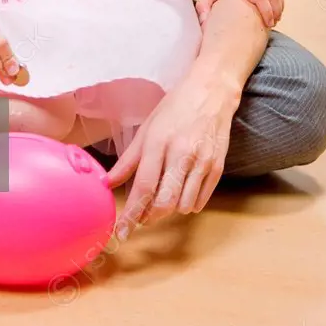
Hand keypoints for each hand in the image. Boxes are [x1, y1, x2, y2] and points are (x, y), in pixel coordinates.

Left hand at [106, 73, 239, 236]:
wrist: (211, 93)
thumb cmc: (175, 109)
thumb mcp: (146, 129)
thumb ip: (128, 160)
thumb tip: (107, 182)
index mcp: (158, 142)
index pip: (143, 187)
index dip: (131, 214)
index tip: (122, 232)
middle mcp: (181, 154)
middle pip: (164, 203)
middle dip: (150, 217)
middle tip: (141, 217)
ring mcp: (202, 162)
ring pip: (183, 206)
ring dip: (169, 210)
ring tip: (162, 197)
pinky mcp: (217, 168)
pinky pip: (200, 201)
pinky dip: (187, 203)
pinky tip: (180, 191)